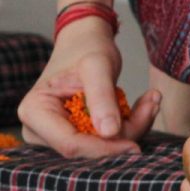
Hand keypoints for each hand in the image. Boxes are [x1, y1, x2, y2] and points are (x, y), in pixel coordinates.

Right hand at [18, 16, 160, 156]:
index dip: (104, 148)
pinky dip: (130, 123)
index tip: (135, 145)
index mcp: (35, 112)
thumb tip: (110, 133)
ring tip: (152, 98)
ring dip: (132, 126)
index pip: (70, 144)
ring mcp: (56, 133)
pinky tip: (145, 103)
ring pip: (100, 145)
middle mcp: (40, 129)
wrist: (85, 42)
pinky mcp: (76, 133)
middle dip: (124, 132)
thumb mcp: (97, 65)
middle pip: (86, 148)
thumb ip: (101, 96)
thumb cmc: (86, 48)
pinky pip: (105, 138)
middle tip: (153, 103)